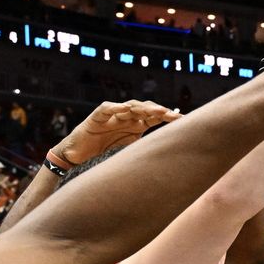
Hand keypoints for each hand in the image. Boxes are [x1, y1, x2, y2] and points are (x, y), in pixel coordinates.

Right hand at [50, 99, 179, 166]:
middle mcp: (126, 117)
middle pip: (146, 110)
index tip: (186, 122)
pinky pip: (106, 109)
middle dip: (162, 112)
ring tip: (158, 111)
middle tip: (176, 116)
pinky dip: (116, 108)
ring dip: (144, 108)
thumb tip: (169, 156)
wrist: (77, 157)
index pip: (156, 117)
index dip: (170, 118)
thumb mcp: (130, 152)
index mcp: (136, 125)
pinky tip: (126, 108)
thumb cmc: (104, 153)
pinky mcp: (96, 117)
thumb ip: (146, 149)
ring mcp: (112, 116)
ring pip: (130, 106)